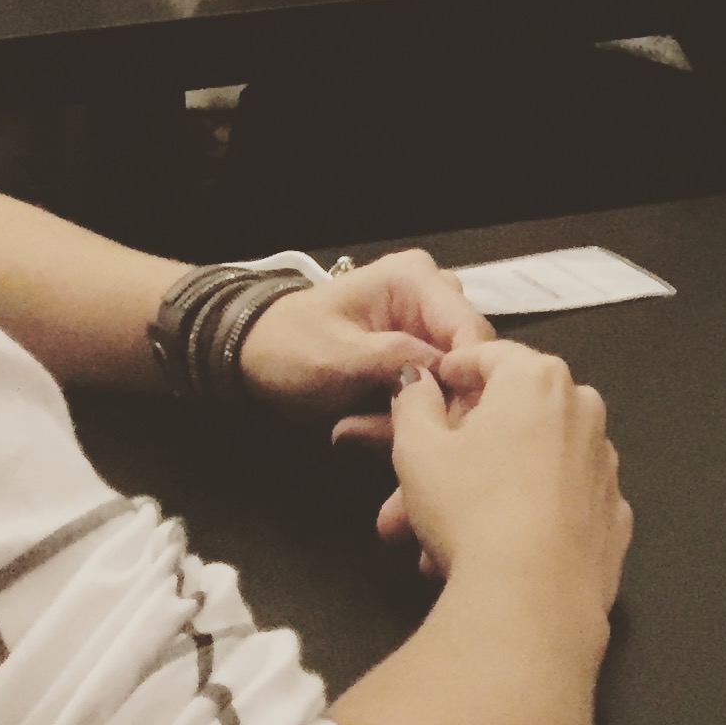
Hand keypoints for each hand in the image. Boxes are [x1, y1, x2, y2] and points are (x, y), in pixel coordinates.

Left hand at [239, 250, 492, 429]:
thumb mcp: (337, 357)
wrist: (256, 358)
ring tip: (370, 436)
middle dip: (440, 407)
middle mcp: (433, 297)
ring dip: (422, 420)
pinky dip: (411, 422)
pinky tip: (377, 438)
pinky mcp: (420, 357)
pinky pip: (433, 394)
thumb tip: (445, 373)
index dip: (467, 379)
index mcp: (416, 280)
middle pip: (466, 361)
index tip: (450, 425)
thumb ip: (393, 359)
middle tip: (402, 444)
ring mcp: (428, 328)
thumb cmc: (289, 347)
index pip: (469, 328)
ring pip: (453, 384)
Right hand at [382, 341, 630, 619]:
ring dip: (488, 490)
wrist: (533, 600)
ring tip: (437, 542)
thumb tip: (417, 379)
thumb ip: (413, 403)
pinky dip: (532, 517)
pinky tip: (496, 552)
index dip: (452, 372)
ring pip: (533, 464)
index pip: (489, 356)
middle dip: (458, 452)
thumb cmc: (471, 508)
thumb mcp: (417, 451)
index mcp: (539, 379)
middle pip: (510, 417)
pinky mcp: (615, 517)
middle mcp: (583, 409)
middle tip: (414, 487)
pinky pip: (562, 504)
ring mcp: (606, 465)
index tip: (428, 391)